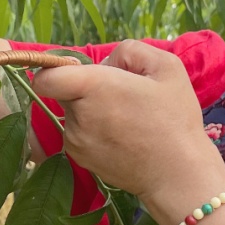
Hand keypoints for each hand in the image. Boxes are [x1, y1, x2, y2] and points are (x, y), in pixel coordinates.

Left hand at [32, 41, 224, 216]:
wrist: (177, 174)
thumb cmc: (175, 118)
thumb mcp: (167, 66)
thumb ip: (130, 51)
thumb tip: (107, 63)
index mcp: (94, 87)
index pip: (47, 76)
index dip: (56, 68)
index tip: (79, 71)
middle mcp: (78, 114)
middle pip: (65, 91)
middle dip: (86, 87)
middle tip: (121, 96)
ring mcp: (75, 140)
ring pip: (73, 112)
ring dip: (91, 110)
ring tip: (126, 120)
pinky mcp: (79, 158)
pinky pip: (78, 133)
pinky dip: (93, 131)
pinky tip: (121, 137)